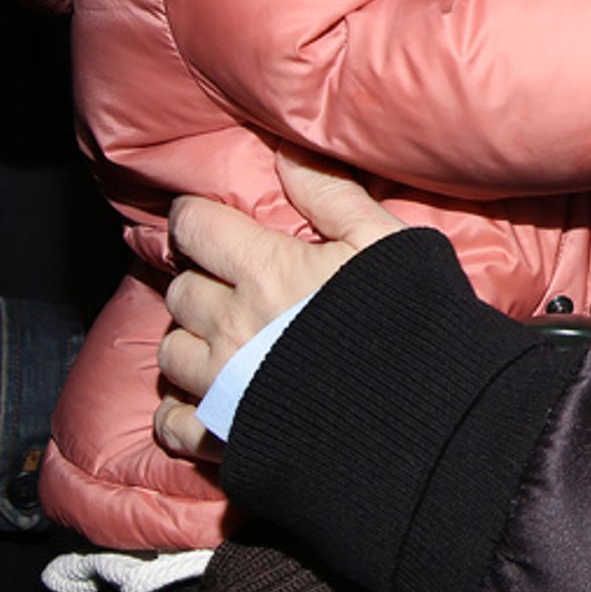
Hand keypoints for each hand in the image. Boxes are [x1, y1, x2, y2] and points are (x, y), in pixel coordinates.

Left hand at [154, 150, 401, 458]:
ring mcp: (223, 387)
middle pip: (181, 289)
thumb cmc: (408, 319)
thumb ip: (329, 195)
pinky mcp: (225, 439)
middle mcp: (232, 327)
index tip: (202, 221)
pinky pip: (172, 422)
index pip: (195, 228)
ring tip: (218, 340)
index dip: (193, 218)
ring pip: (171, 352)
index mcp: (265, 272)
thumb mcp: (381, 241)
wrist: (419, 417)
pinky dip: (179, 409)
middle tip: (224, 282)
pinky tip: (202, 400)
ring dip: (190, 340)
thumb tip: (283, 152)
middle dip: (199, 279)